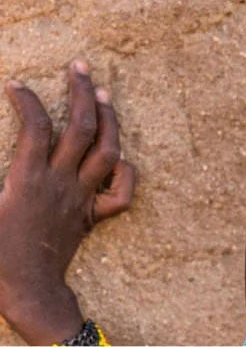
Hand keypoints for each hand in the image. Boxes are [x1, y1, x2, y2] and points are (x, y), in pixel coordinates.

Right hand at [0, 60, 135, 343]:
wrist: (24, 288)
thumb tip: (12, 155)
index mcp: (27, 178)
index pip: (35, 126)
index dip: (27, 101)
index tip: (16, 85)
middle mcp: (60, 181)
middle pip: (81, 127)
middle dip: (82, 91)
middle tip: (80, 65)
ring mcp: (81, 197)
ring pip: (108, 150)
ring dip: (109, 118)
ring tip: (103, 93)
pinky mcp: (93, 215)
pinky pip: (121, 193)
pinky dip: (125, 171)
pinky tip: (118, 156)